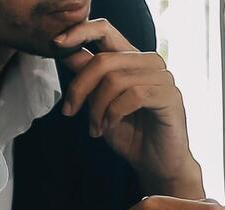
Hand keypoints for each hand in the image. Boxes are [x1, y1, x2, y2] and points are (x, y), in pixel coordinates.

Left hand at [55, 19, 202, 197]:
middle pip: (103, 59)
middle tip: (69, 112)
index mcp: (131, 58)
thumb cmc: (130, 134)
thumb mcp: (98, 104)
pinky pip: (133, 95)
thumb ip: (87, 77)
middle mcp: (149, 62)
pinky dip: (113, 113)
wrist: (155, 165)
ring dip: (96, 108)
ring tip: (95, 128)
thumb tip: (65, 51)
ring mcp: (162, 77)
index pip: (105, 30)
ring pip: (115, 79)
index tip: (55, 44)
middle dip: (79, 87)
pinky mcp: (170, 96)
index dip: (79, 31)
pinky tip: (108, 127)